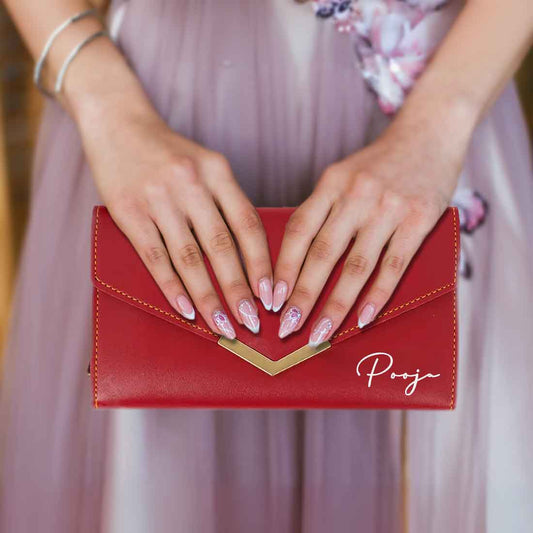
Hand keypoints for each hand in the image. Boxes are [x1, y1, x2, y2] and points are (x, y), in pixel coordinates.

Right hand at [78, 103, 272, 337]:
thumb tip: (246, 255)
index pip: (247, 223)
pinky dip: (172, 287)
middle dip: (239, 289)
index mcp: (217, 171)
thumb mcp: (205, 164)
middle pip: (222, 246)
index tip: (272, 295)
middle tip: (252, 322)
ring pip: (190, 258)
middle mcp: (191, 183)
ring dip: (208, 297)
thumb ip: (224, 201)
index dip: (261, 263)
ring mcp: (159, 198)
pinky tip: (186, 311)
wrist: (117, 122)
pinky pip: (156, 257)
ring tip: (224, 326)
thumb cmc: (168, 152)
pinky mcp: (129, 212)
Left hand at [273, 120, 465, 344]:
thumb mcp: (343, 175)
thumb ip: (324, 210)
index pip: (298, 231)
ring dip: (335, 306)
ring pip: (355, 267)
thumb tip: (298, 257)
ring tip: (319, 334)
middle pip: (322, 254)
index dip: (283, 267)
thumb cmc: (381, 162)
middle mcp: (356, 195)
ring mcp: (388, 208)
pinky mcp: (419, 220)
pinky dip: (377, 296)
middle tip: (286, 327)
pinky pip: (393, 266)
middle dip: (301, 296)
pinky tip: (363, 319)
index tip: (271, 298)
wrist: (430, 131)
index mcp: (331, 184)